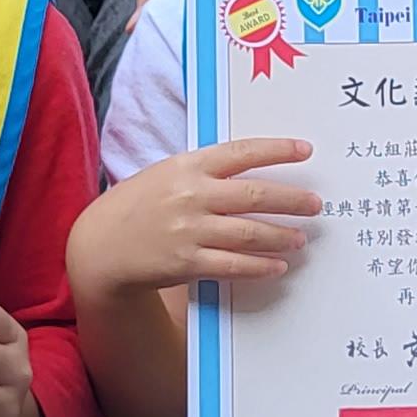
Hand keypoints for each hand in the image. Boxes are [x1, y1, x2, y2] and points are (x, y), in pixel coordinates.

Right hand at [72, 138, 322, 297]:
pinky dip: (259, 267)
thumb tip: (252, 171)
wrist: (101, 245)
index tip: (305, 150)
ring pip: (249, 233)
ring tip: (301, 239)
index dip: (277, 150)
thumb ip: (204, 171)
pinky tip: (276, 267)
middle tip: (316, 204)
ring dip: (281, 236)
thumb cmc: (138, 205)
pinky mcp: (186, 263)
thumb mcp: (166, 174)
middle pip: (254, 195)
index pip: (241, 152)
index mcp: (187, 166)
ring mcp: (189, 230)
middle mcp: (190, 195)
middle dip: (291, 200)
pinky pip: (233, 265)